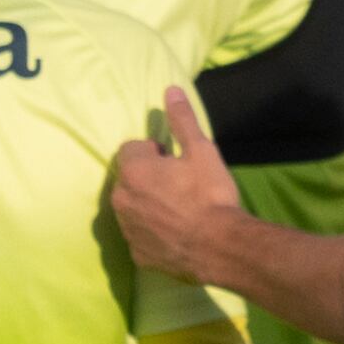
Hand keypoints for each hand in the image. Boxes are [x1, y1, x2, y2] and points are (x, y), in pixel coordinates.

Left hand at [109, 86, 250, 280]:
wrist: (222, 247)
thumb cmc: (211, 195)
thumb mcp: (202, 152)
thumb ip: (182, 120)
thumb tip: (170, 90)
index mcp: (133, 170)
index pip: (132, 149)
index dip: (155, 153)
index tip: (176, 163)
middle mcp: (121, 198)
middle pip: (129, 178)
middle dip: (148, 178)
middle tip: (181, 186)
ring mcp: (127, 229)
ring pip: (132, 207)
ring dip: (148, 204)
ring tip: (180, 211)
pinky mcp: (137, 253)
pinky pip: (140, 235)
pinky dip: (153, 232)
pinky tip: (177, 233)